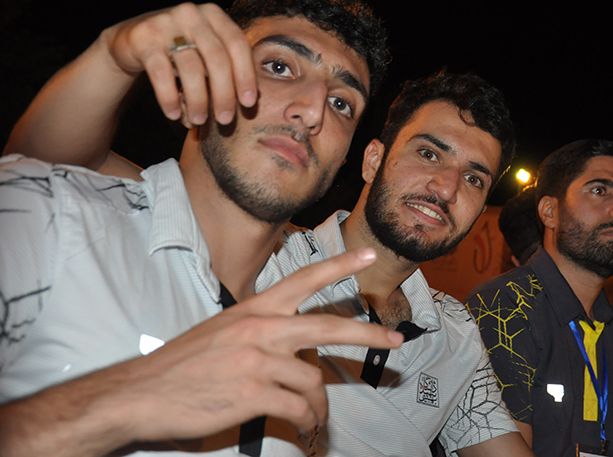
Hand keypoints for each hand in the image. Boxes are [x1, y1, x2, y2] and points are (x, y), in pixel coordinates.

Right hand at [0, 248, 402, 455]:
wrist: (141, 393)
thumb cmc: (183, 364)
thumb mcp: (223, 331)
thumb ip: (262, 330)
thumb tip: (296, 345)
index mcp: (254, 309)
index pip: (305, 279)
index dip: (340, 266)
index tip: (370, 257)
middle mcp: (260, 328)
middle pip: (327, 326)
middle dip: (367, 334)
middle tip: (395, 341)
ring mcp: (257, 360)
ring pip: (313, 379)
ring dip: (322, 405)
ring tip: (319, 420)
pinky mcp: (251, 393)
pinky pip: (298, 408)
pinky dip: (307, 422)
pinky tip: (306, 430)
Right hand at [101, 2, 257, 125]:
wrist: (132, 40)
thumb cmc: (180, 50)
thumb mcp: (205, 50)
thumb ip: (227, 66)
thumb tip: (250, 102)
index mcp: (214, 14)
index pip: (238, 44)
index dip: (246, 75)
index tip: (249, 103)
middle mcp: (192, 13)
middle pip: (217, 58)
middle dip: (224, 93)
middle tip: (225, 120)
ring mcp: (166, 23)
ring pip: (191, 68)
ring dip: (198, 100)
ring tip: (199, 120)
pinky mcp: (144, 38)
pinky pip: (162, 74)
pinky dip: (170, 98)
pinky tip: (174, 114)